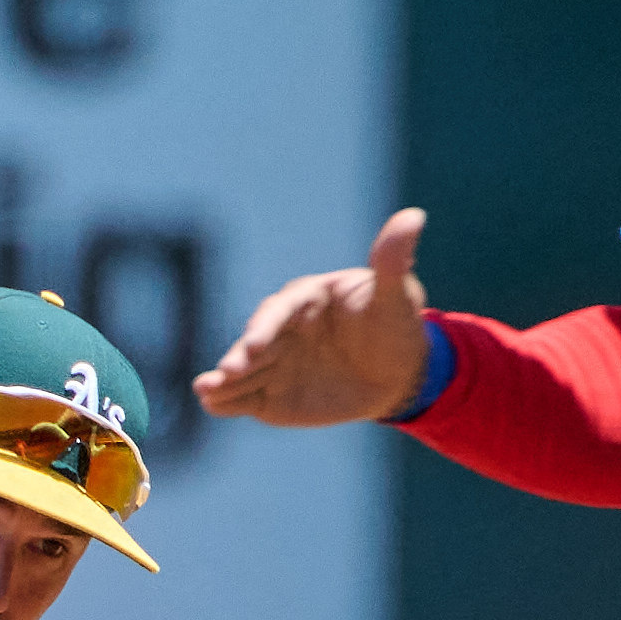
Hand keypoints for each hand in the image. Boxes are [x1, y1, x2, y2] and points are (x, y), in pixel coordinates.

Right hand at [193, 205, 435, 428]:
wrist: (396, 373)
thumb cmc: (393, 326)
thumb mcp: (395, 296)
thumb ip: (392, 262)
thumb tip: (414, 215)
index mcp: (306, 298)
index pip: (280, 310)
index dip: (266, 327)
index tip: (256, 344)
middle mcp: (282, 328)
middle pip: (255, 341)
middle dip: (241, 356)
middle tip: (228, 372)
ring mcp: (274, 361)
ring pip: (244, 369)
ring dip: (223, 379)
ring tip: (206, 390)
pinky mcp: (271, 392)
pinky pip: (246, 395)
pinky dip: (228, 399)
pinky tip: (211, 403)